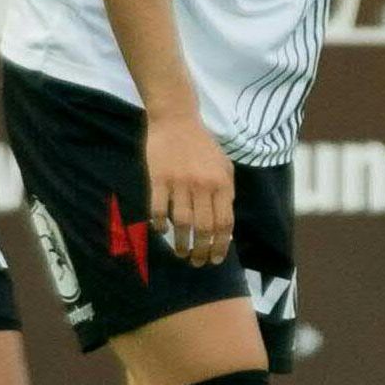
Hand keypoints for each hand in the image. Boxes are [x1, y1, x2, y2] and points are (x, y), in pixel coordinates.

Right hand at [144, 114, 235, 268]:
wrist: (177, 121)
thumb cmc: (203, 147)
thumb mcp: (224, 167)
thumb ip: (226, 193)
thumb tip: (226, 226)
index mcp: (222, 184)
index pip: (225, 222)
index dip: (221, 244)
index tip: (215, 258)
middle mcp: (203, 185)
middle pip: (205, 228)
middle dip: (202, 251)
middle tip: (197, 263)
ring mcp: (180, 183)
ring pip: (182, 223)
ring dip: (181, 244)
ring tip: (181, 254)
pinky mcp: (158, 179)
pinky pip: (159, 209)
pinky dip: (160, 225)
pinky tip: (161, 231)